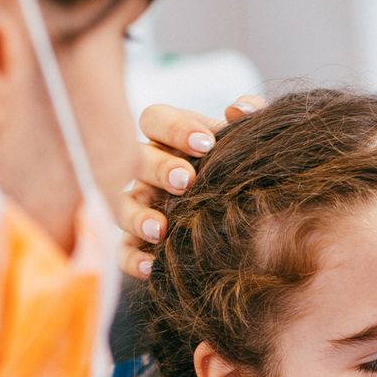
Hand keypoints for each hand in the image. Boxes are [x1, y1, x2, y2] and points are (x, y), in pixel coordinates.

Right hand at [118, 95, 263, 276]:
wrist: (255, 216)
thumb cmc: (242, 165)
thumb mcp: (248, 139)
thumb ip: (251, 115)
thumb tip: (238, 110)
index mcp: (169, 138)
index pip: (155, 119)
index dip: (175, 128)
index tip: (207, 143)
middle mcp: (146, 168)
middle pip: (136, 160)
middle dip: (159, 169)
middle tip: (187, 181)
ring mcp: (139, 204)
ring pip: (122, 204)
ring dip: (137, 216)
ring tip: (161, 229)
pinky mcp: (138, 241)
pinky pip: (124, 249)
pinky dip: (132, 258)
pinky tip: (151, 267)